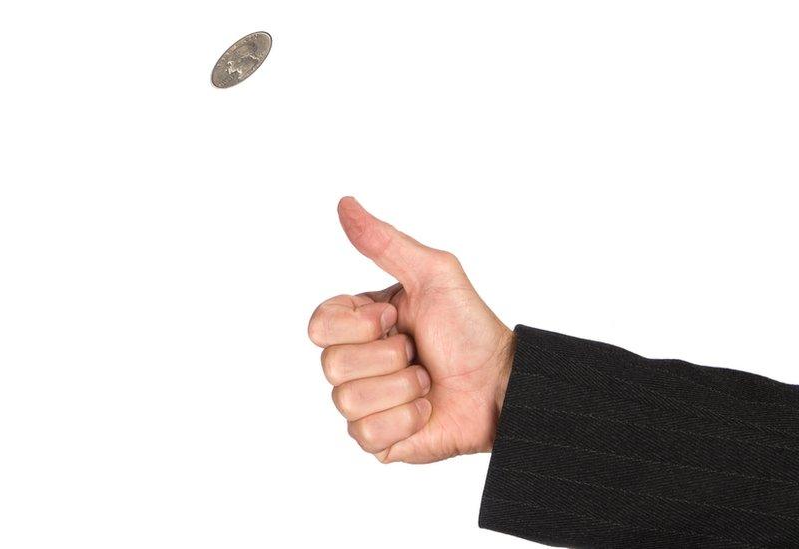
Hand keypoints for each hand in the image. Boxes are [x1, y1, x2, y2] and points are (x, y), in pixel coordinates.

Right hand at [308, 197, 513, 463]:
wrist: (503, 384)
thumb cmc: (471, 329)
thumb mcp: (432, 273)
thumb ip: (384, 241)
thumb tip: (345, 204)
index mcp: (358, 324)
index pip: (318, 325)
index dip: (360, 323)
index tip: (395, 317)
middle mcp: (355, 363)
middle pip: (332, 365)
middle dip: (389, 357)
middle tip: (418, 352)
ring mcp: (363, 404)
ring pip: (348, 401)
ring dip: (403, 389)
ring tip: (427, 382)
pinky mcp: (377, 440)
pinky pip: (366, 435)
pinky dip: (405, 420)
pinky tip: (425, 410)